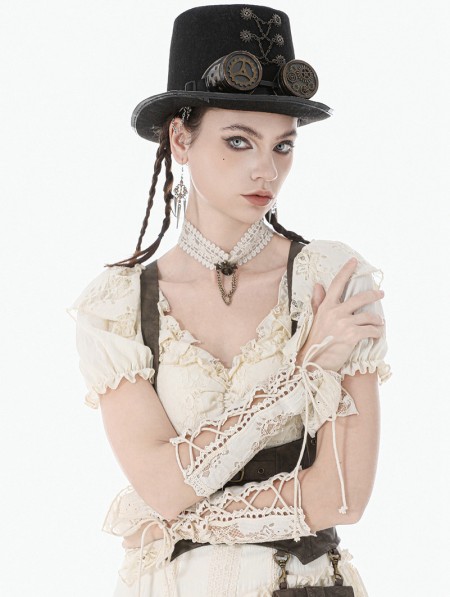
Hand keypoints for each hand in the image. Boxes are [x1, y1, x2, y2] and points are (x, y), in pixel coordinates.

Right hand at [296, 257, 384, 372]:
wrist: (313, 362)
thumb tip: (318, 285)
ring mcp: (343, 323)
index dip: (346, 271)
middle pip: (359, 298)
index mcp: (325, 306)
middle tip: (381, 293)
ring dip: (377, 320)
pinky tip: (376, 335)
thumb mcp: (314, 318)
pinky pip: (371, 330)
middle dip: (374, 295)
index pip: (336, 284)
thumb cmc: (315, 341)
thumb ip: (318, 301)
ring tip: (379, 322)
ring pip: (368, 316)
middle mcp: (335, 312)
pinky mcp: (351, 336)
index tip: (354, 261)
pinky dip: (376, 333)